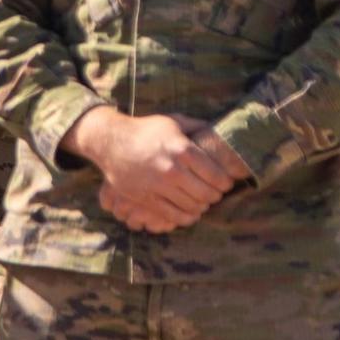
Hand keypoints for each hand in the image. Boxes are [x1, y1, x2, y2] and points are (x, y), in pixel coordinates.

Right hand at [64, 107, 236, 233]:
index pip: (215, 174)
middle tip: (217, 194)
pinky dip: (186, 218)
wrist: (112, 143)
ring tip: (204, 202)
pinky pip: (173, 215)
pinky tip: (191, 213)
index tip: (226, 183)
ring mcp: (159, 186)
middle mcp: (172, 169)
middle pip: (206, 193)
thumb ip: (197, 126)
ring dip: (202, 207)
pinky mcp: (147, 198)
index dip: (225, 182)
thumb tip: (219, 131)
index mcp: (182, 149)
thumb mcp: (173, 121)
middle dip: (216, 196)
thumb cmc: (146, 131)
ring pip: (191, 206)